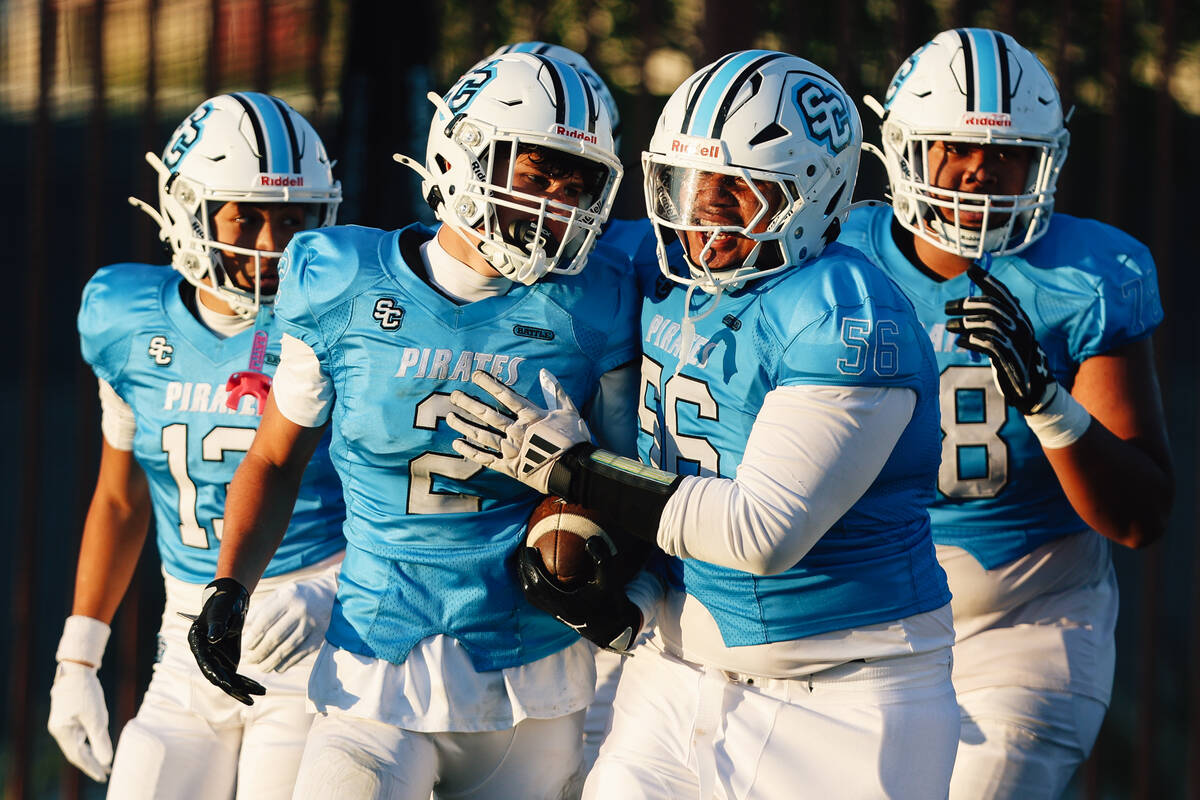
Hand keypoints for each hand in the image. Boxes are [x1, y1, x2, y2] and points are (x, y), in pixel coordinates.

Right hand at [48, 661, 111, 781]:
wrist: (76, 668)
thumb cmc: (86, 690)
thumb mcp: (96, 716)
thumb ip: (100, 739)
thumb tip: (106, 760)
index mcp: (62, 731)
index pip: (77, 756)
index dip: (91, 767)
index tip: (103, 776)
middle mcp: (59, 729)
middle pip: (76, 752)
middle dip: (91, 763)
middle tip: (106, 773)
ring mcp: (62, 723)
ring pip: (77, 744)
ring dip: (91, 753)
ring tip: (105, 764)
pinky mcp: (67, 717)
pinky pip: (78, 735)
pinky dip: (88, 742)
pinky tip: (97, 746)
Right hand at [188, 578, 265, 704]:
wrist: (231, 601)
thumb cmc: (223, 603)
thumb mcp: (220, 610)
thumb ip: (217, 623)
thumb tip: (214, 637)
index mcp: (197, 642)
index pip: (205, 662)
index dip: (215, 674)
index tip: (227, 684)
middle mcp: (205, 655)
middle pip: (218, 676)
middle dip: (233, 688)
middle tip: (249, 698)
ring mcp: (216, 660)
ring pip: (228, 680)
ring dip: (243, 689)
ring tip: (258, 696)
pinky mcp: (227, 661)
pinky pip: (237, 676)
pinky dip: (247, 683)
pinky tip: (259, 689)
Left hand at [242, 565, 337, 672]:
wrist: (329, 594)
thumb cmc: (298, 595)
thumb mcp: (280, 594)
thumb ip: (262, 608)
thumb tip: (245, 631)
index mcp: (288, 598)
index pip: (264, 621)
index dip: (251, 637)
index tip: (244, 646)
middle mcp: (301, 611)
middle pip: (274, 638)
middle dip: (258, 652)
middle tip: (249, 659)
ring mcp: (311, 625)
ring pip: (286, 649)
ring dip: (270, 661)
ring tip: (260, 666)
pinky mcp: (319, 637)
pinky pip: (299, 655)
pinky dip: (285, 664)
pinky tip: (275, 666)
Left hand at [447, 369, 591, 493]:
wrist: (575, 470)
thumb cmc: (574, 440)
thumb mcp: (569, 411)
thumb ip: (555, 391)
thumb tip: (544, 372)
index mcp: (531, 416)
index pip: (505, 395)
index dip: (489, 383)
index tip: (475, 375)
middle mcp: (516, 431)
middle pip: (487, 414)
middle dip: (469, 404)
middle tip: (453, 396)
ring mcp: (511, 450)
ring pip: (482, 435)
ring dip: (464, 425)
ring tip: (450, 417)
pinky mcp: (509, 467)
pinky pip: (485, 458)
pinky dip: (470, 451)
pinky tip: (457, 444)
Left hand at [518, 536, 642, 654]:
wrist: (614, 629)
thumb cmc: (612, 603)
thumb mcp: (611, 581)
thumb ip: (603, 560)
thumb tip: (591, 539)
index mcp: (565, 604)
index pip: (540, 585)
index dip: (531, 567)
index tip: (530, 549)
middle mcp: (557, 611)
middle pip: (530, 591)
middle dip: (523, 570)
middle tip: (523, 550)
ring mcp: (556, 614)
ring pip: (532, 598)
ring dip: (525, 578)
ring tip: (525, 561)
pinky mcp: (558, 615)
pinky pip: (538, 600)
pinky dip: (532, 585)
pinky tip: (536, 573)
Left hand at [945, 264, 1056, 413]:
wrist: (1027, 387)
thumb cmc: (1011, 357)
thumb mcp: (1005, 335)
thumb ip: (994, 319)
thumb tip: (974, 302)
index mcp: (1019, 317)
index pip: (1003, 294)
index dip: (987, 281)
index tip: (970, 270)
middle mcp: (1021, 326)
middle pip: (992, 306)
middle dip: (967, 304)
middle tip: (947, 308)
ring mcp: (1016, 342)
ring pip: (988, 323)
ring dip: (965, 323)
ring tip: (949, 326)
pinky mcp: (1009, 359)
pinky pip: (988, 344)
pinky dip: (971, 340)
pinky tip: (960, 341)